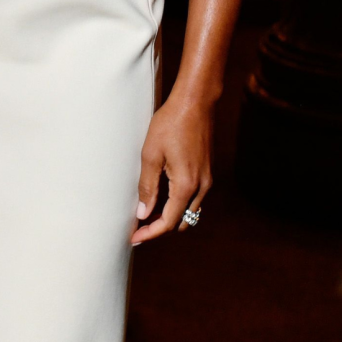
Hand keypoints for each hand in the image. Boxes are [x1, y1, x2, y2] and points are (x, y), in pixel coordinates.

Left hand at [131, 94, 213, 244]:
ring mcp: (207, 179)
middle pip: (182, 221)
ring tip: (146, 212)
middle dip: (160, 227)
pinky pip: (194, 197)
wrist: (195, 102)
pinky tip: (161, 194)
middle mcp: (201, 187)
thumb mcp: (151, 154)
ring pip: (189, 210)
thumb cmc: (170, 124)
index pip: (169, 222)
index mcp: (186, 185)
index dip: (150, 233)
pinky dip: (178, 202)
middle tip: (138, 227)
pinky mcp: (207, 171)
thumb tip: (143, 214)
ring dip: (170, 215)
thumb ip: (148, 186)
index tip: (134, 239)